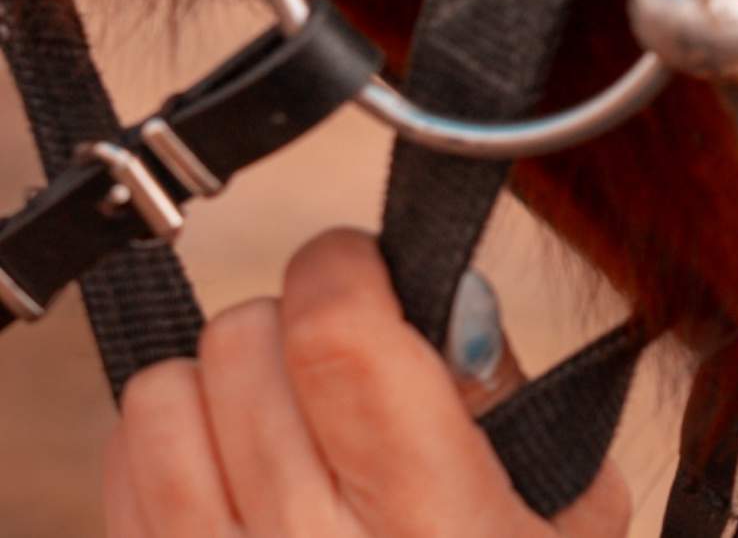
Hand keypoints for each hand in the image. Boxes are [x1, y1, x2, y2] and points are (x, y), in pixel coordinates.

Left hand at [104, 230, 630, 537]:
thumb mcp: (569, 520)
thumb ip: (515, 410)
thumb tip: (441, 313)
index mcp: (434, 522)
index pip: (337, 335)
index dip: (341, 269)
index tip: (360, 269)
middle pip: (244, 347)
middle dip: (292, 323)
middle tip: (338, 354)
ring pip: (162, 397)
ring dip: (219, 381)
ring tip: (276, 410)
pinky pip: (124, 469)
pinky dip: (167, 441)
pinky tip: (227, 461)